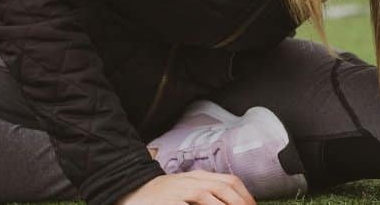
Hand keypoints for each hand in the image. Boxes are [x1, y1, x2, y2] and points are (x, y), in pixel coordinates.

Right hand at [115, 172, 255, 204]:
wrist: (132, 192)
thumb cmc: (162, 196)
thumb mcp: (187, 189)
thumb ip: (207, 193)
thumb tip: (229, 200)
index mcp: (199, 177)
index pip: (231, 181)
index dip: (246, 196)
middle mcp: (193, 181)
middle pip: (225, 189)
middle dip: (240, 204)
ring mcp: (181, 191)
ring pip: (210, 197)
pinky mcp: (171, 202)